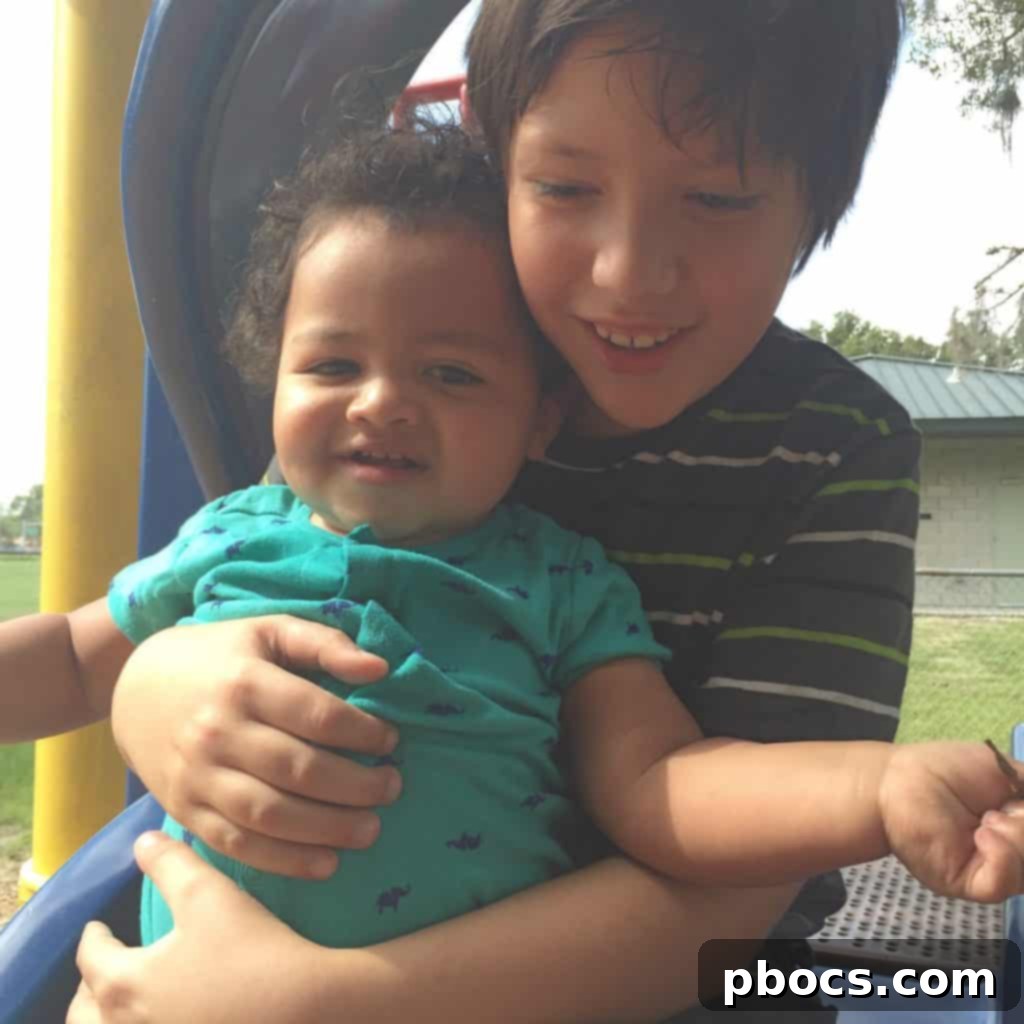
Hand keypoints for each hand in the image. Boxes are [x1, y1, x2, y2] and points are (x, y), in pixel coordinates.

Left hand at [69, 833, 333, 1023]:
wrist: (302, 1008)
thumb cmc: (249, 951)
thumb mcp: (208, 893)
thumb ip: (171, 863)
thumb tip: (142, 842)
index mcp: (123, 985)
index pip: (92, 957)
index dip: (95, 937)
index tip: (99, 927)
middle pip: (86, 1013)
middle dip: (90, 987)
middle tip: (105, 967)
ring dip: (106, 1018)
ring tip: (124, 1004)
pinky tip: (163, 1018)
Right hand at [111, 615, 401, 877]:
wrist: (136, 688)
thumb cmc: (219, 656)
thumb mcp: (269, 630)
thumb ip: (324, 643)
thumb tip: (380, 668)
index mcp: (244, 682)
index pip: (317, 714)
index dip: (362, 732)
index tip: (390, 741)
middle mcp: (218, 733)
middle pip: (298, 769)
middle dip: (356, 785)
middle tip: (392, 788)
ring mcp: (198, 776)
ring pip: (270, 814)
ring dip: (328, 829)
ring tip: (371, 830)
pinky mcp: (186, 811)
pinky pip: (238, 845)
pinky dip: (284, 861)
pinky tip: (327, 863)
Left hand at [879, 741, 1023, 901]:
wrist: (902, 776)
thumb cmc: (949, 769)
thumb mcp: (1007, 771)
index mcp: (1022, 830)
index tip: (1021, 806)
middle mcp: (1014, 856)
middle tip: (1007, 809)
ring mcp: (993, 871)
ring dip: (1020, 838)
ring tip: (989, 818)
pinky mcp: (968, 883)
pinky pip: (1002, 883)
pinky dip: (1003, 855)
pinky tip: (984, 833)